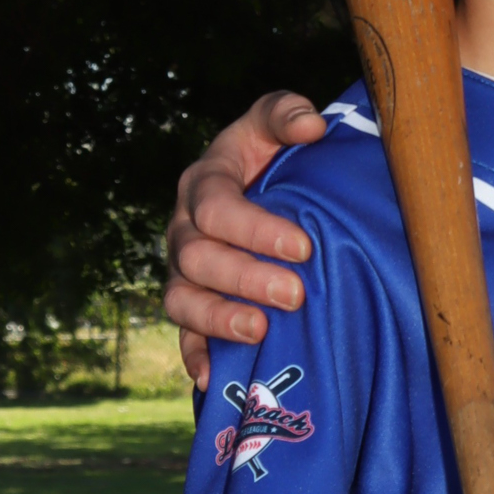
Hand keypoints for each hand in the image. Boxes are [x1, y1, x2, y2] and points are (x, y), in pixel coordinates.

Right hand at [163, 92, 325, 386]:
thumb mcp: (274, 123)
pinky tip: (216, 379)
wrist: (263, 189)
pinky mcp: (191, 307)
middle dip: (245, 279)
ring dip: (218, 320)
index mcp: (202, 182)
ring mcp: (183, 272)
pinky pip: (183, 337)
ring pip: (181, 301)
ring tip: (260, 332)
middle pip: (196, 259)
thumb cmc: (271, 154)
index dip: (254, 229)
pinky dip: (196, 358)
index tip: (303, 247)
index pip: (215, 207)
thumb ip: (287, 113)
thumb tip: (312, 126)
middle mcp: (183, 229)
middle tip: (295, 294)